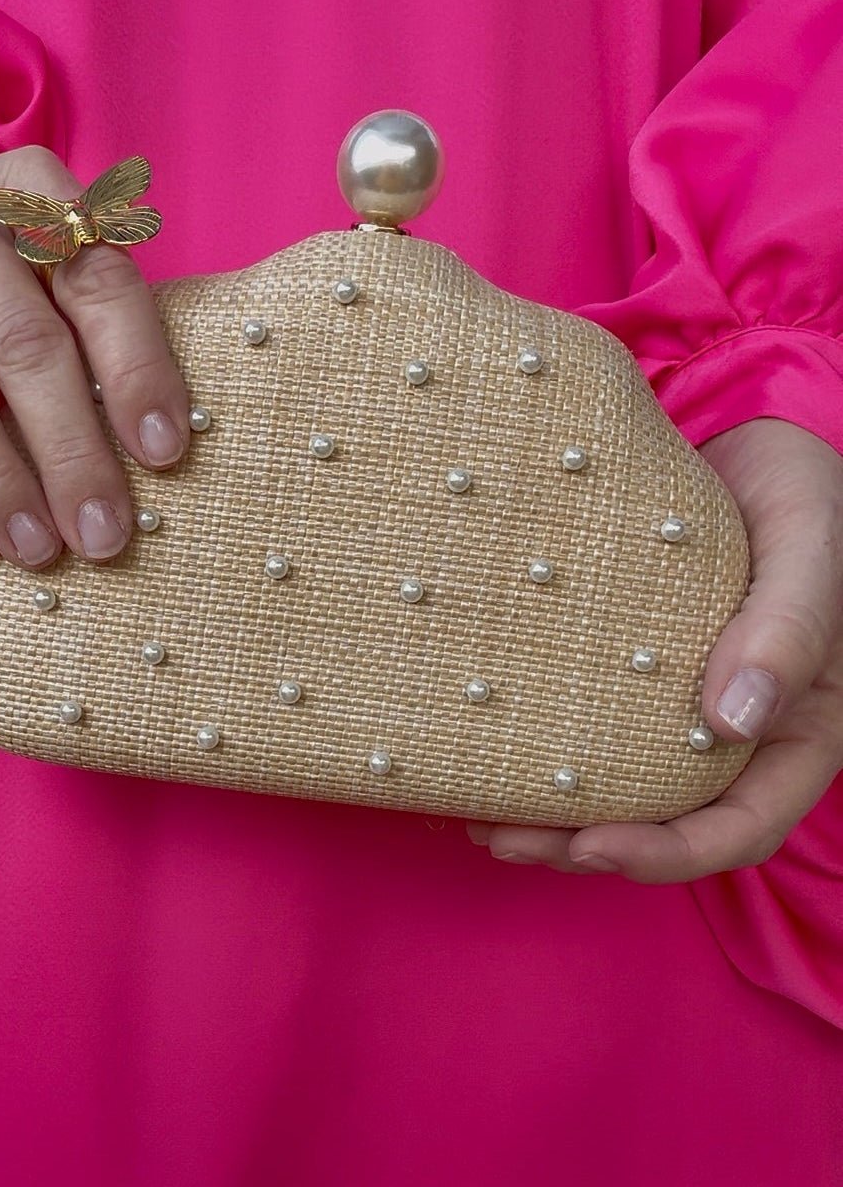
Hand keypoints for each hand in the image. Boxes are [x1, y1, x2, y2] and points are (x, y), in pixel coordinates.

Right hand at [0, 145, 189, 566]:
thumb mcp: (53, 264)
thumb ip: (101, 327)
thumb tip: (156, 448)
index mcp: (30, 188)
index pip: (97, 280)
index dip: (137, 369)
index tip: (164, 453)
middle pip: (20, 340)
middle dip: (70, 449)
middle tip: (104, 532)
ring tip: (40, 548)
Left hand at [464, 417, 842, 882]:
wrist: (752, 435)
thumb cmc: (803, 489)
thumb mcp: (810, 547)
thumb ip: (788, 627)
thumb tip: (731, 719)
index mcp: (799, 726)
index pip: (741, 825)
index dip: (669, 853)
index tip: (592, 847)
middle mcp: (739, 729)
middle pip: (666, 821)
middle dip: (585, 844)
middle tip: (503, 837)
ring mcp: (682, 700)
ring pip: (622, 782)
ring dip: (554, 810)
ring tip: (480, 814)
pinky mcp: (633, 666)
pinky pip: (592, 720)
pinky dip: (545, 743)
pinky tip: (489, 744)